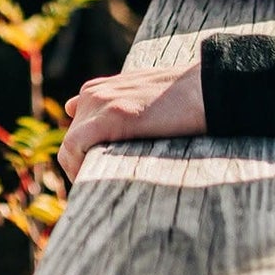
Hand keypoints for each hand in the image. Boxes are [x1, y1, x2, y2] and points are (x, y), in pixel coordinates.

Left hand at [57, 64, 204, 180]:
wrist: (205, 88)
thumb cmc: (183, 96)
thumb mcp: (143, 96)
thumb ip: (123, 107)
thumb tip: (114, 128)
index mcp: (101, 87)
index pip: (76, 121)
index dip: (84, 147)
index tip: (97, 167)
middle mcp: (94, 93)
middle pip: (72, 137)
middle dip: (82, 160)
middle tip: (100, 184)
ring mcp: (100, 103)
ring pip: (69, 145)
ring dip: (79, 167)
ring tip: (99, 187)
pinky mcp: (109, 117)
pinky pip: (73, 146)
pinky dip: (76, 167)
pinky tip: (92, 181)